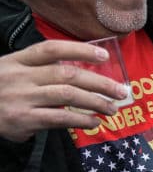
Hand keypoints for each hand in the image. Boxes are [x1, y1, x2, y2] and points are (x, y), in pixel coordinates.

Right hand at [0, 40, 129, 141]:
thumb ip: (40, 70)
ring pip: (68, 96)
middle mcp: (21, 76)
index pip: (52, 49)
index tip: (104, 57)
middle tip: (121, 91)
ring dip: (96, 102)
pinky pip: (60, 118)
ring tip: (112, 109)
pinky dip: (81, 120)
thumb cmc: (1, 90)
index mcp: (18, 60)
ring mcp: (22, 98)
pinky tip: (94, 122)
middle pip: (67, 74)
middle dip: (99, 83)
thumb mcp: (12, 71)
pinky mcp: (24, 119)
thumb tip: (81, 75)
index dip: (80, 50)